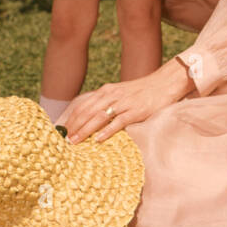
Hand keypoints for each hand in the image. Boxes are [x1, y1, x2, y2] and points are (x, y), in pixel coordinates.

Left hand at [60, 63, 193, 143]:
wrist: (164, 84)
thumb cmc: (141, 91)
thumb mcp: (120, 93)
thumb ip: (106, 102)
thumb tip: (90, 117)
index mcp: (106, 91)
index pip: (82, 105)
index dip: (70, 118)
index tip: (61, 130)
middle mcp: (112, 95)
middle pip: (87, 112)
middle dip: (74, 126)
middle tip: (64, 140)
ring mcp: (124, 103)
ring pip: (98, 117)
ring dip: (85, 130)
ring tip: (75, 142)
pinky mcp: (135, 111)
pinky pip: (118, 122)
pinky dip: (107, 131)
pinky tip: (98, 140)